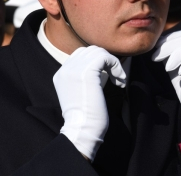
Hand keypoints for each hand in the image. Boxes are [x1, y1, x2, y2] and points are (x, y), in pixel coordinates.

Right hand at [53, 46, 126, 160]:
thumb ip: (86, 78)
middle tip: (115, 76)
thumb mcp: (82, 92)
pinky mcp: (87, 71)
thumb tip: (103, 66)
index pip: (81, 56)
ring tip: (118, 78)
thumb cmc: (86, 117)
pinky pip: (105, 57)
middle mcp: (65, 69)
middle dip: (106, 60)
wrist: (82, 130)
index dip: (98, 62)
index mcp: (61, 74)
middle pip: (90, 51)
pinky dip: (116, 66)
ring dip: (112, 63)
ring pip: (98, 52)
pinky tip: (119, 80)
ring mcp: (74, 69)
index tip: (108, 75)